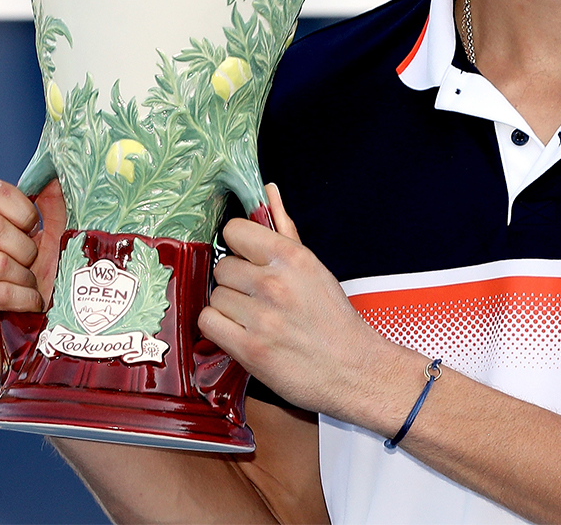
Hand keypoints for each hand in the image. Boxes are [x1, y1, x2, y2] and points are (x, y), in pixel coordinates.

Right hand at [0, 178, 65, 382]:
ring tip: (29, 293)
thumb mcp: (56, 240)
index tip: (36, 232)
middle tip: (33, 270)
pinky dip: (22, 301)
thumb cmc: (47, 289)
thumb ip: (54, 205)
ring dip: (26, 281)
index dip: (23, 211)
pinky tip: (26, 309)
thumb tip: (55, 172)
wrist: (38, 343)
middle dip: (27, 251)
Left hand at [199, 184, 418, 431]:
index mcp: (292, 258)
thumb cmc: (332, 318)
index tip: (249, 260)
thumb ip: (285, 227)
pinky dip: (219, 328)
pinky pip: (208, 322)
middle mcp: (274, 284)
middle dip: (235, 281)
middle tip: (257, 297)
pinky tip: (240, 332)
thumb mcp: (313, 267)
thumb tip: (268, 190)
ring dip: (229, 307)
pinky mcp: (248, 349)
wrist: (352, 369)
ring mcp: (260, 317)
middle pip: (222, 267)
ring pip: (215, 295)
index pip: (234, 231)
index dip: (239, 247)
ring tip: (254, 318)